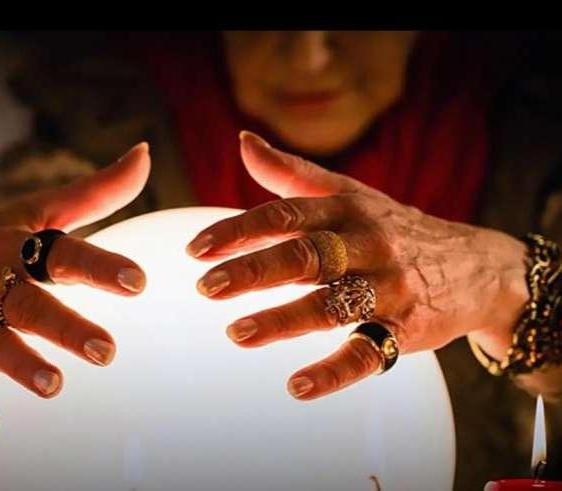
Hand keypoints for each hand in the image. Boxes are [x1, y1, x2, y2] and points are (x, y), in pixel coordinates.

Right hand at [0, 143, 150, 439]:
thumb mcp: (42, 209)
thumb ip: (98, 190)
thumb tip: (144, 153)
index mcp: (17, 244)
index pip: (62, 254)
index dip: (98, 266)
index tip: (138, 281)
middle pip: (29, 304)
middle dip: (65, 327)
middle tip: (106, 350)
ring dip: (21, 365)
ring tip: (53, 384)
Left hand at [187, 131, 528, 399]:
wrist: (475, 265)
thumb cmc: (392, 227)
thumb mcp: (348, 194)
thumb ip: (291, 173)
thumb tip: (243, 140)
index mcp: (345, 210)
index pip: (285, 214)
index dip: (239, 230)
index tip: (196, 249)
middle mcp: (366, 245)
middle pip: (305, 256)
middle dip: (253, 270)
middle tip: (205, 287)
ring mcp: (387, 289)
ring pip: (332, 305)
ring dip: (283, 320)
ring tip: (237, 334)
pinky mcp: (406, 329)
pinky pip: (368, 353)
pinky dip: (334, 372)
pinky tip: (297, 387)